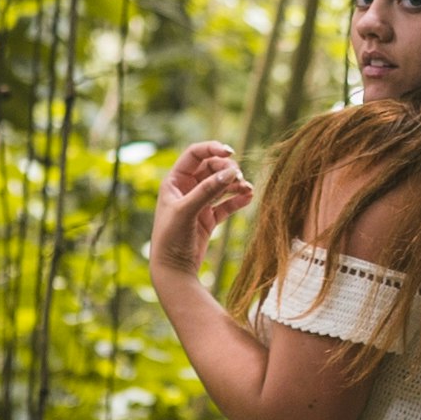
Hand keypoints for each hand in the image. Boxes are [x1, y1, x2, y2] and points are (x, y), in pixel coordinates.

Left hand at [151, 138, 251, 283]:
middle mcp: (186, 189)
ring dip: (235, 184)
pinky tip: (248, 198)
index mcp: (174, 182)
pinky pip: (226, 204)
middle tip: (240, 178)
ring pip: (221, 185)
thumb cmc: (172, 239)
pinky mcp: (208, 218)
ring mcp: (198, 203)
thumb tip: (231, 171)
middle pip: (211, 168)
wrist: (173, 271)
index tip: (231, 152)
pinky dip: (237, 200)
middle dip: (227, 169)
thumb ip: (208, 190)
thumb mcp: (187, 211)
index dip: (212, 149)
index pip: (194, 155)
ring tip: (248, 189)